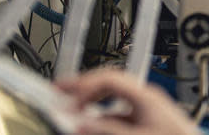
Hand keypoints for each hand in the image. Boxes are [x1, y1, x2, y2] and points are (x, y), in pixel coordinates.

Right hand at [55, 69, 198, 134]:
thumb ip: (109, 129)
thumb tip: (81, 123)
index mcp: (146, 95)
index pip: (108, 79)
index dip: (83, 85)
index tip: (63, 97)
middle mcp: (147, 97)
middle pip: (110, 83)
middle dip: (84, 88)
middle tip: (59, 93)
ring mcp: (148, 107)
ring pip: (114, 98)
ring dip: (92, 103)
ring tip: (72, 110)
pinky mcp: (149, 119)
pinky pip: (121, 112)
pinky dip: (104, 116)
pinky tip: (94, 125)